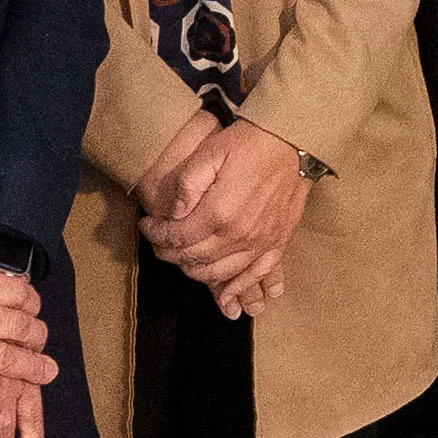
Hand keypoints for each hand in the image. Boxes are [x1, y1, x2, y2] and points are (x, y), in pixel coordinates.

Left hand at [145, 119, 305, 299]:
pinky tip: (225, 297)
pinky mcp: (276, 242)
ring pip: (219, 272)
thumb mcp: (209, 153)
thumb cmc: (248, 143)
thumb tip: (173, 214)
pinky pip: (255, 275)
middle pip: (195, 259)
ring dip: (195, 271)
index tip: (147, 225)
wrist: (291, 140)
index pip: (177, 237)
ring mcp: (260, 242)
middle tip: (160, 242)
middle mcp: (239, 234)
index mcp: (219, 212)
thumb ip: (186, 186)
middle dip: (170, 253)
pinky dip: (238, 288)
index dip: (156, 234)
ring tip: (183, 259)